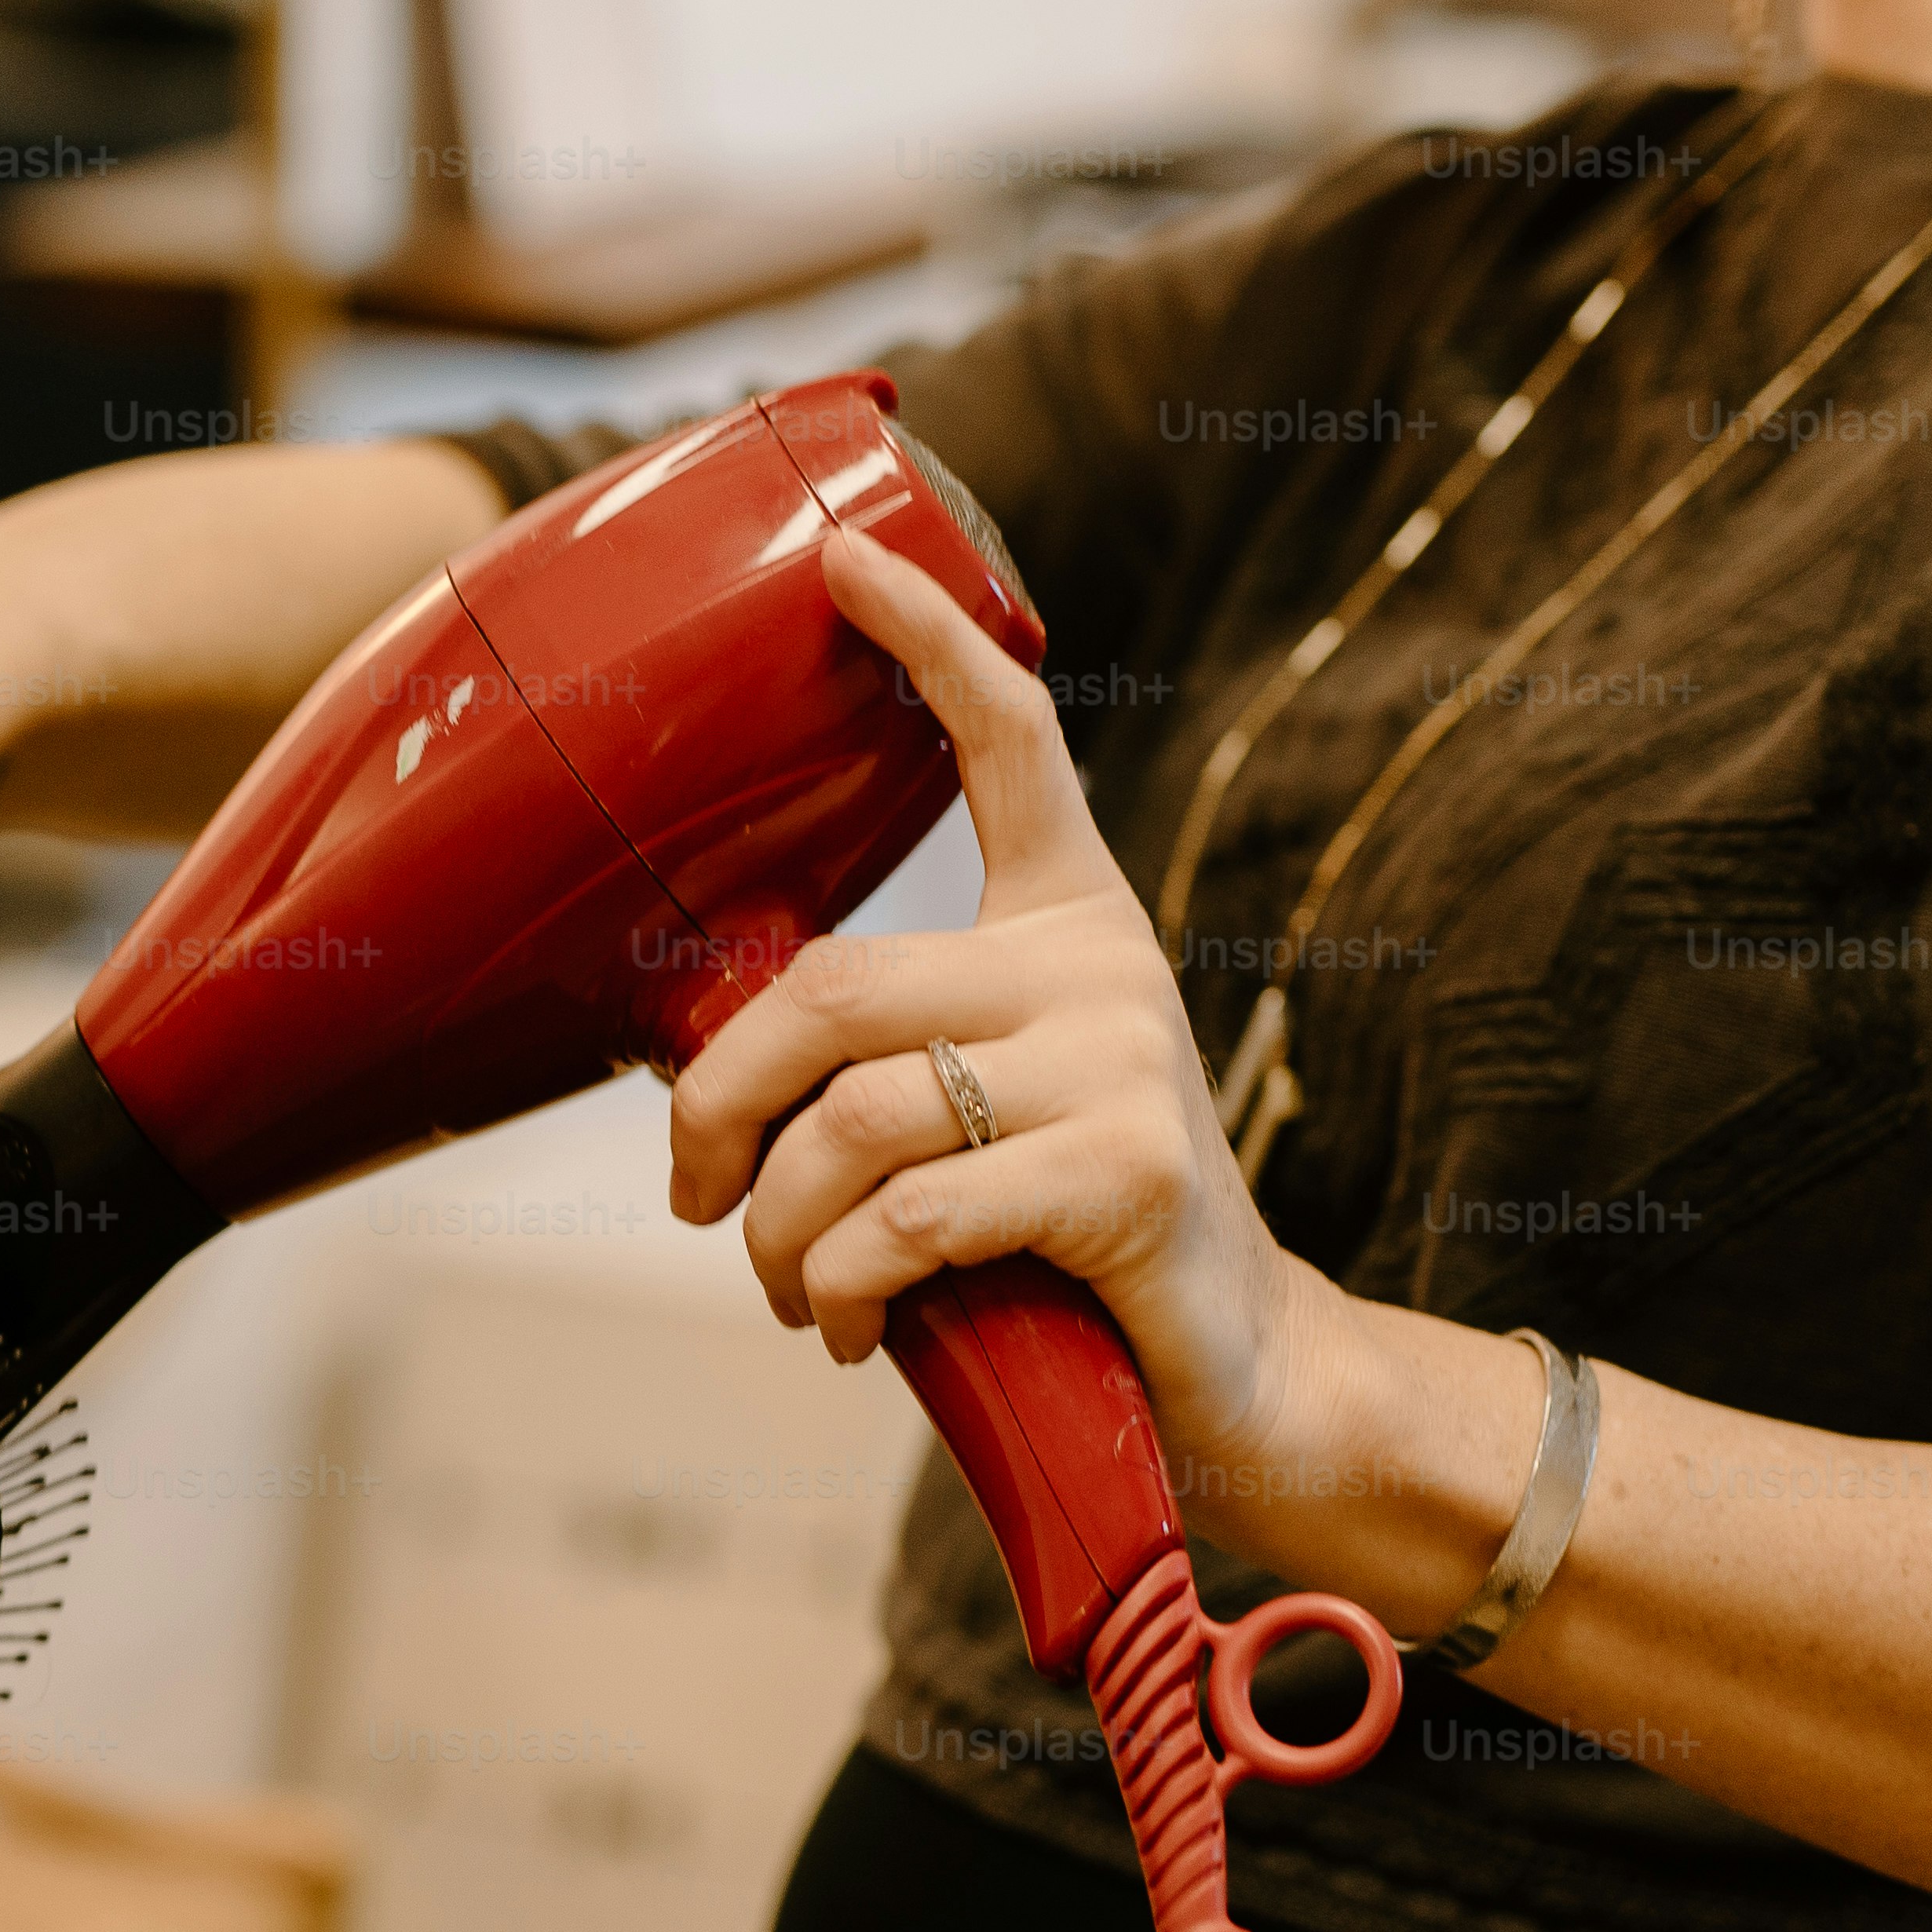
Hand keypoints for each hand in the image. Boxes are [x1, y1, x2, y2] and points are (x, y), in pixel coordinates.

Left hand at [662, 528, 1322, 1475]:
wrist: (1236, 1371)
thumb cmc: (1073, 1244)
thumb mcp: (984, 1116)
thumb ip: (892, 1059)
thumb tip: (703, 1088)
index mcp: (1072, 923)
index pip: (1009, 742)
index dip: (924, 642)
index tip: (842, 560)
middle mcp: (1103, 966)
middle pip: (835, 988)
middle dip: (720, 1107)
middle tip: (696, 1198)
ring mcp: (1123, 1063)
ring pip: (855, 1116)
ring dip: (779, 1227)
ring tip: (789, 1288)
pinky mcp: (1129, 1171)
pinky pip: (914, 1214)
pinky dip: (845, 1285)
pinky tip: (852, 1326)